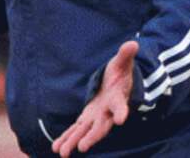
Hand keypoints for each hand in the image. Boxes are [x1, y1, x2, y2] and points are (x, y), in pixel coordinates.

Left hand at [53, 41, 137, 156]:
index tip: (121, 119)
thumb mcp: (122, 63)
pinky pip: (76, 129)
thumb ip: (126, 55)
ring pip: (85, 131)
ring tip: (62, 153)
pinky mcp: (87, 118)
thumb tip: (134, 43)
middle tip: (83, 147)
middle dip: (92, 136)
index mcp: (117, 99)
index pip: (120, 106)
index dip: (121, 112)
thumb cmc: (120, 73)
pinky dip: (67, 138)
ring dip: (74, 141)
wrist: (116, 85)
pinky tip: (56, 147)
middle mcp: (107, 112)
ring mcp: (96, 117)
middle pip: (101, 126)